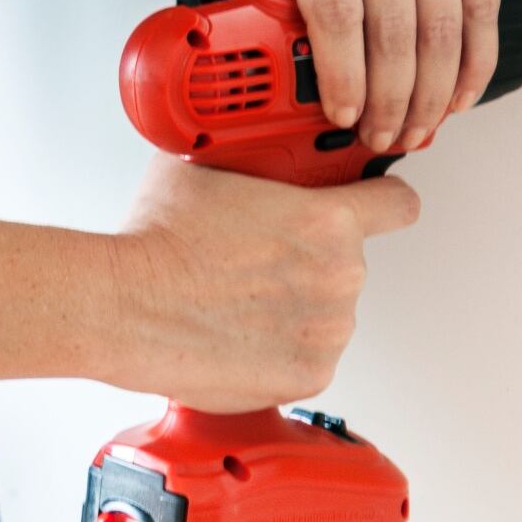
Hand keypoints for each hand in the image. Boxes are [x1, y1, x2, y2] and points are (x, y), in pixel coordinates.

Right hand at [108, 155, 420, 411]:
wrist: (123, 306)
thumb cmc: (156, 242)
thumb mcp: (202, 167)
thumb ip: (249, 159)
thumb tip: (244, 145)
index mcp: (327, 219)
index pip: (398, 204)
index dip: (382, 202)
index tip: (371, 206)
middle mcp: (340, 275)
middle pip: (348, 262)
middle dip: (310, 260)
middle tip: (255, 261)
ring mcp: (328, 330)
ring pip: (327, 313)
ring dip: (295, 308)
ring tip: (236, 301)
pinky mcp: (309, 376)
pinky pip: (307, 357)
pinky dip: (278, 351)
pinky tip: (236, 334)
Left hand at [242, 0, 500, 155]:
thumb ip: (261, 21)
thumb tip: (242, 93)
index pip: (335, 14)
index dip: (343, 75)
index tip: (345, 118)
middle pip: (392, 30)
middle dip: (389, 98)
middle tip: (382, 137)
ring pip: (440, 29)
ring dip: (430, 93)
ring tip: (416, 128)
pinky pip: (481, 12)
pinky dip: (472, 66)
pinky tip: (455, 98)